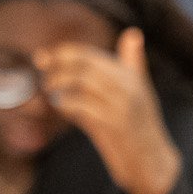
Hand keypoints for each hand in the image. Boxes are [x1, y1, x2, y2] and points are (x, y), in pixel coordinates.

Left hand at [37, 28, 181, 193]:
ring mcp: (120, 106)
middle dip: (57, 69)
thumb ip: (133, 61)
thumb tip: (132, 33)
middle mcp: (127, 87)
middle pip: (83, 66)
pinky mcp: (113, 126)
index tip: (42, 58)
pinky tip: (59, 107)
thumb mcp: (140, 89)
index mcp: (130, 75)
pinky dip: (66, 105)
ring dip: (58, 86)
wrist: (151, 160)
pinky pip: (82, 108)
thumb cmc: (141, 124)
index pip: (89, 55)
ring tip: (49, 92)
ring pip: (81, 84)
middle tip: (43, 77)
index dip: (63, 54)